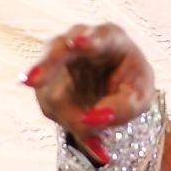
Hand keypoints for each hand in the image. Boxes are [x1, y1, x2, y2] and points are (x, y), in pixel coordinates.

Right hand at [26, 22, 155, 164]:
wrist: (116, 87)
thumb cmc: (131, 84)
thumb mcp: (139, 97)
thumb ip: (123, 107)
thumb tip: (91, 121)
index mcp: (109, 37)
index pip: (99, 36)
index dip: (88, 40)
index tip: (78, 44)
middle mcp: (76, 41)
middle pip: (56, 49)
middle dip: (44, 66)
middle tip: (30, 81)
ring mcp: (55, 59)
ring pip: (48, 86)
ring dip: (68, 114)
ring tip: (94, 134)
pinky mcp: (45, 81)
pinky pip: (50, 106)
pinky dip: (69, 122)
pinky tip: (89, 134)